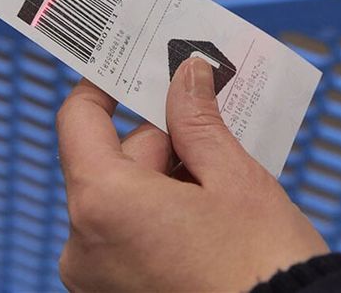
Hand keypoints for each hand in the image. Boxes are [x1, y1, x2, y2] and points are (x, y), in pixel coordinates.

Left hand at [56, 57, 328, 291]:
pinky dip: (161, 220)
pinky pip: (128, 238)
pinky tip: (210, 222)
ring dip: (166, 184)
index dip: (104, 87)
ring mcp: (96, 281)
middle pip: (112, 163)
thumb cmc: (262, 266)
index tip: (134, 69)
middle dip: (163, 144)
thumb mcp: (234, 177)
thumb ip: (197, 119)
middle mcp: (83, 246)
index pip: (78, 120)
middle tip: (217, 135)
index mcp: (102, 204)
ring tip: (223, 191)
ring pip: (123, 201)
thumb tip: (186, 74)